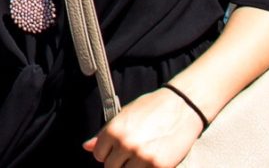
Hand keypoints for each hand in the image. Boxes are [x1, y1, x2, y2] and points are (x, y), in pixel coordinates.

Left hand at [82, 87, 202, 167]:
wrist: (182, 106)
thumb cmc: (153, 108)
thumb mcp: (124, 115)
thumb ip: (104, 133)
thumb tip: (86, 147)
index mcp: (114, 130)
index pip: (99, 155)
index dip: (108, 154)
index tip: (118, 150)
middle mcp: (125, 144)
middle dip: (119, 163)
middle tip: (132, 153)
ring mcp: (142, 157)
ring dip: (133, 167)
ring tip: (143, 154)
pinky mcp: (159, 166)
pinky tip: (154, 158)